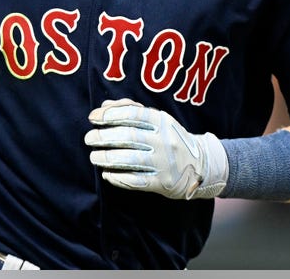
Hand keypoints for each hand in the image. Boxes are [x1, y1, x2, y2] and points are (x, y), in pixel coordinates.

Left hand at [84, 98, 227, 199]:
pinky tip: (107, 174)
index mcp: (162, 121)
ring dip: (107, 158)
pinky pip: (136, 181)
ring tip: (94, 157)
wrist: (199, 164)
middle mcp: (164, 141)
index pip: (132, 114)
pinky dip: (118, 178)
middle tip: (89, 138)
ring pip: (130, 160)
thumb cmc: (170, 138)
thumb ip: (131, 109)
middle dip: (103, 137)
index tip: (93, 118)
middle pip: (128, 136)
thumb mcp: (158, 119)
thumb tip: (104, 106)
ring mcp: (164, 163)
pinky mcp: (162, 183)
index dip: (109, 115)